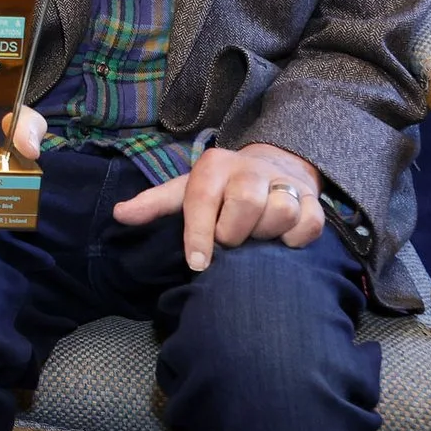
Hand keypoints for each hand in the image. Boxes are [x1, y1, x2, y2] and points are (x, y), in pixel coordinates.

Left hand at [111, 142, 324, 271]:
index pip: (203, 198)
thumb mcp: (185, 191)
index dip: (199, 234)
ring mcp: (283, 182)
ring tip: (255, 237)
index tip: (198, 264)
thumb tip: (119, 215)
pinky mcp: (311, 199)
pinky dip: (296, 237)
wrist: (269, 166)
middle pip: (244, 204)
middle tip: (230, 240)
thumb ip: (154, 204)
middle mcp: (249, 169)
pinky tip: (282, 240)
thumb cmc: (219, 188)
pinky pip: (309, 223)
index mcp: (214, 166)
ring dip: (266, 233)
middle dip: (234, 233)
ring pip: (280, 211)